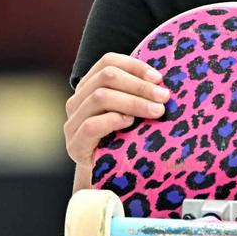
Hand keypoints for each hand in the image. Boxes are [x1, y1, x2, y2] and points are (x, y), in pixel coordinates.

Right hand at [64, 53, 170, 171]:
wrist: (109, 173)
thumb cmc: (126, 136)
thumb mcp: (132, 109)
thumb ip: (139, 91)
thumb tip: (164, 78)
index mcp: (89, 86)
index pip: (108, 61)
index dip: (135, 65)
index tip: (158, 77)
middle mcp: (76, 101)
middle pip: (106, 78)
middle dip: (140, 85)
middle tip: (164, 96)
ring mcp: (72, 123)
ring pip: (100, 97)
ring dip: (133, 102)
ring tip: (156, 111)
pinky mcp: (74, 145)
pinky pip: (91, 125)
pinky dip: (113, 120)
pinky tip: (130, 123)